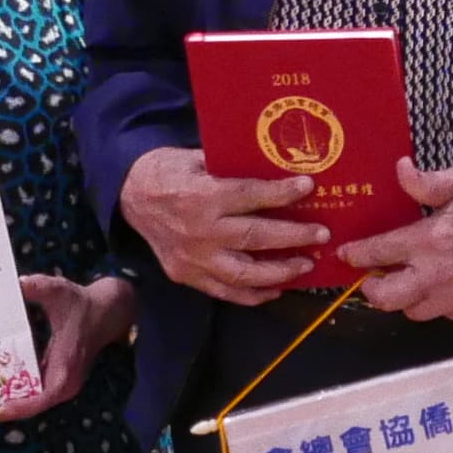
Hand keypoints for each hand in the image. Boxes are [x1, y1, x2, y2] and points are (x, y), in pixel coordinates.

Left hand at [0, 273, 135, 419]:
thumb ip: (39, 287)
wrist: (107, 312)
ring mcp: (57, 385)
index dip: (21, 405)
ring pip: (25, 404)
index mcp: (66, 368)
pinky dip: (6, 397)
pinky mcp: (52, 382)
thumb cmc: (81, 303)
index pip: (44, 397)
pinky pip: (27, 395)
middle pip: (27, 408)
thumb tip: (18, 283)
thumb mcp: (61, 291)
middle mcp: (62, 384)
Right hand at [121, 145, 328, 305]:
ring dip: (280, 272)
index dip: (282, 193)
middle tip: (322, 235)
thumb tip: (277, 168)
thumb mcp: (198, 158)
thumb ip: (232, 168)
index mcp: (202, 196)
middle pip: (255, 238)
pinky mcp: (187, 276)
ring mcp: (193, 259)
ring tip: (306, 266)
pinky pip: (225, 291)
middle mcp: (199, 232)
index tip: (309, 187)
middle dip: (293, 237)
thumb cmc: (169, 171)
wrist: (130, 196)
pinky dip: (253, 294)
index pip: (250, 196)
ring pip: (243, 273)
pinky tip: (276, 289)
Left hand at [347, 162, 452, 325]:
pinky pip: (444, 315)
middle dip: (372, 290)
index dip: (356, 255)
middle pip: (385, 299)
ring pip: (414, 311)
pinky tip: (445, 285)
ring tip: (412, 280)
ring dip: (407, 298)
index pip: (378, 254)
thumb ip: (426, 183)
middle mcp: (438, 275)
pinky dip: (437, 303)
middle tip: (374, 278)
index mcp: (429, 240)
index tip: (347, 255)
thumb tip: (399, 170)